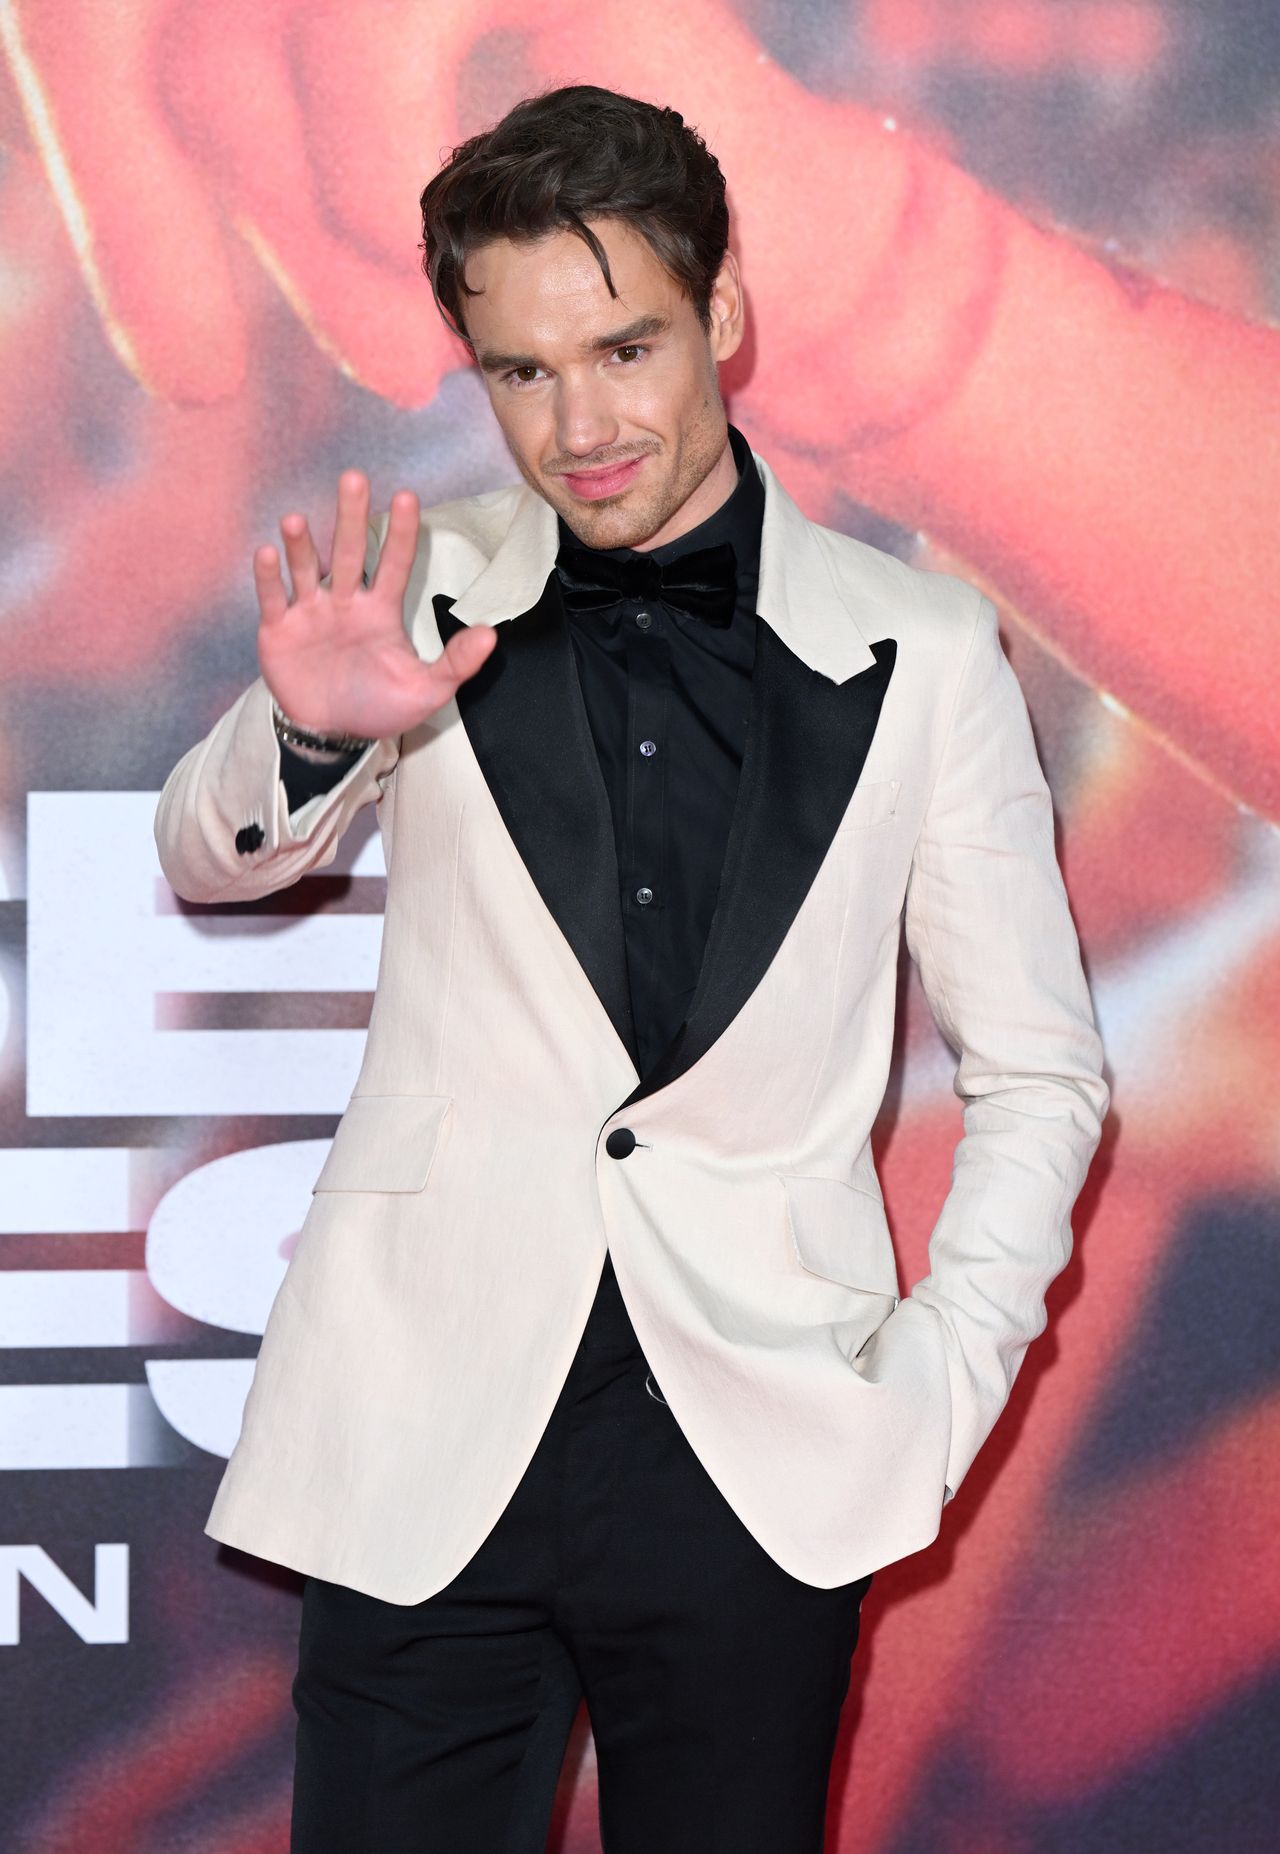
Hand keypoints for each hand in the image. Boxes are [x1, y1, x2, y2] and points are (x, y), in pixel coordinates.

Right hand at [254, 469, 496, 739]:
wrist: (331, 734)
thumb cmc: (378, 706)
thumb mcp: (426, 691)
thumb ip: (456, 663)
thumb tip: (490, 634)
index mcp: (381, 610)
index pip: (393, 563)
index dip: (400, 532)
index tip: (407, 496)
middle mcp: (345, 601)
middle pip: (348, 552)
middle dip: (350, 516)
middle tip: (354, 478)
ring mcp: (310, 612)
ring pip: (306, 569)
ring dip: (302, 545)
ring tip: (296, 520)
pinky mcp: (279, 628)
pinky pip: (273, 598)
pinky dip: (268, 577)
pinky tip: (267, 553)